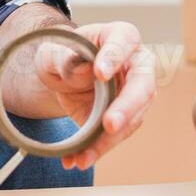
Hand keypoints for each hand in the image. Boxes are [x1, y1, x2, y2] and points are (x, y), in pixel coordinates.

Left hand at [31, 21, 156, 170]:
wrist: (63, 76)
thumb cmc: (63, 55)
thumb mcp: (53, 52)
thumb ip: (62, 56)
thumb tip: (81, 67)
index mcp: (120, 36)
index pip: (124, 41)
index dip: (114, 57)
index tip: (99, 73)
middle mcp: (136, 65)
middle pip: (142, 85)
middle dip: (126, 108)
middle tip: (109, 125)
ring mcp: (135, 94)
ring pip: (132, 119)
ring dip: (110, 140)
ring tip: (86, 155)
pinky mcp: (125, 118)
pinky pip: (116, 136)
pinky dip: (98, 150)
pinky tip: (80, 159)